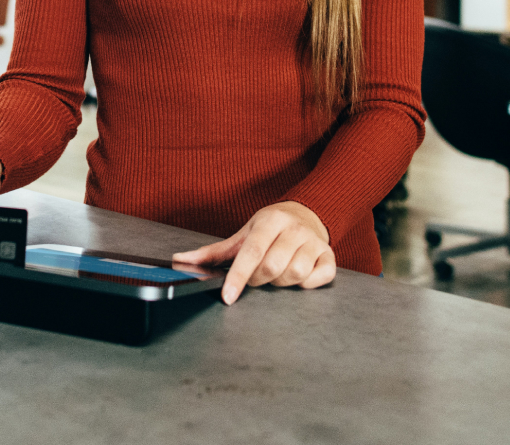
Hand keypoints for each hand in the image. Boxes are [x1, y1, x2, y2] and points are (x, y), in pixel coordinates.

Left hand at [173, 201, 334, 303]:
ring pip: (295, 275)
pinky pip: (319, 278)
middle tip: (256, 276)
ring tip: (277, 273)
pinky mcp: (330, 256)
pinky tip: (299, 276)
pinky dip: (308, 284)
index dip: (238, 276)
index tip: (228, 297)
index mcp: (269, 220)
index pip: (252, 251)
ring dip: (281, 282)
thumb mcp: (242, 234)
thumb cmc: (269, 228)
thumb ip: (212, 252)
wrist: (305, 213)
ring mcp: (314, 242)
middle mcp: (294, 228)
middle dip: (259, 280)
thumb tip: (180, 261)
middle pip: (272, 267)